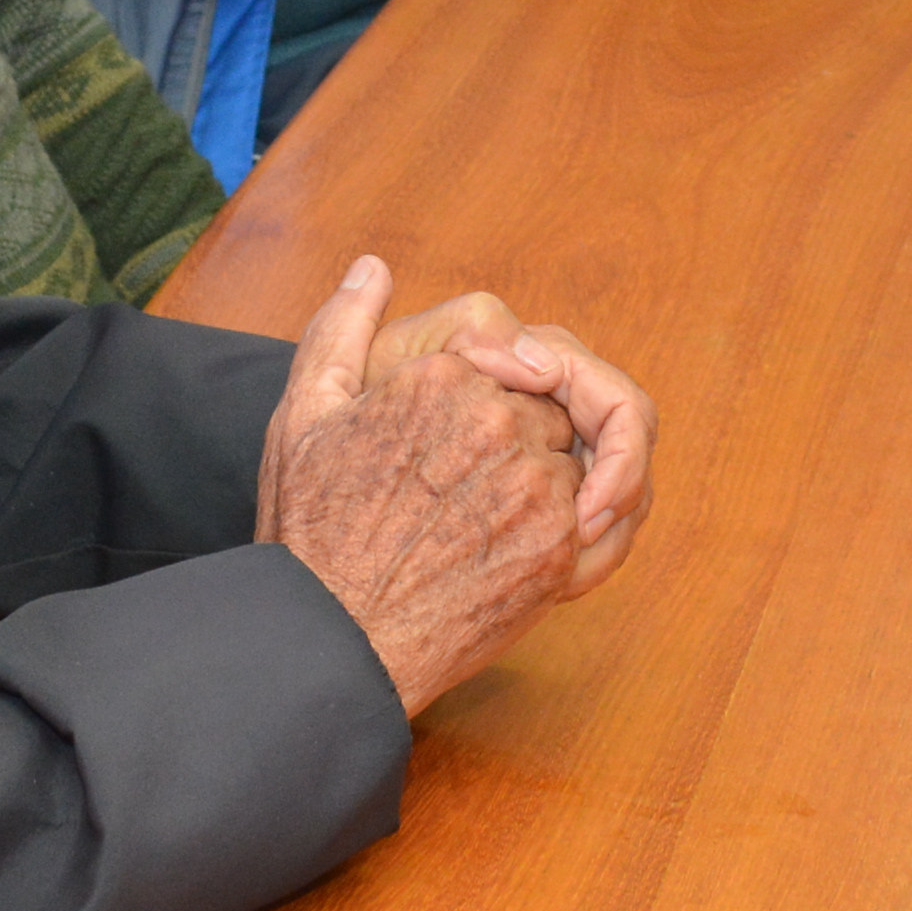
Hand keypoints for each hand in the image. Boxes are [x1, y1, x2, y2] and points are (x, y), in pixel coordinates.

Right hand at [255, 255, 619, 715]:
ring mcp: (534, 489)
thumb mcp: (303, 413)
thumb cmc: (309, 532)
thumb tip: (373, 268)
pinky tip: (547, 545)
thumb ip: (342, 329)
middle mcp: (499, 424)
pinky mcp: (558, 552)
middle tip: (488, 486)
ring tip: (508, 519)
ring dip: (568, 484)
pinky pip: (608, 521)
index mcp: (446, 375)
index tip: (463, 443)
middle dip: (538, 439)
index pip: (516, 359)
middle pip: (557, 409)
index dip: (502, 395)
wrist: (328, 642)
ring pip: (586, 463)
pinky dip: (593, 528)